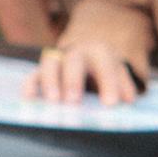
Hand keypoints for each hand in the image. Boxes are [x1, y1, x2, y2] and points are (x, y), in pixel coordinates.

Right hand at [23, 41, 146, 104]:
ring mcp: (57, 60)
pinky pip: (32, 75)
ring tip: (53, 101)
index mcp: (100, 52)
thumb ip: (124, 87)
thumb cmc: (105, 70)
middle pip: (74, 61)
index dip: (109, 84)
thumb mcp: (118, 75)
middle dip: (74, 81)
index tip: (110, 104)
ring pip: (50, 65)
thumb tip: (127, 101)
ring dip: (50, 82)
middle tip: (74, 101)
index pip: (106, 66)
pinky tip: (30, 98)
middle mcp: (77, 53)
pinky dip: (30, 85)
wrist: (87, 56)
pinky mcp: (40, 71)